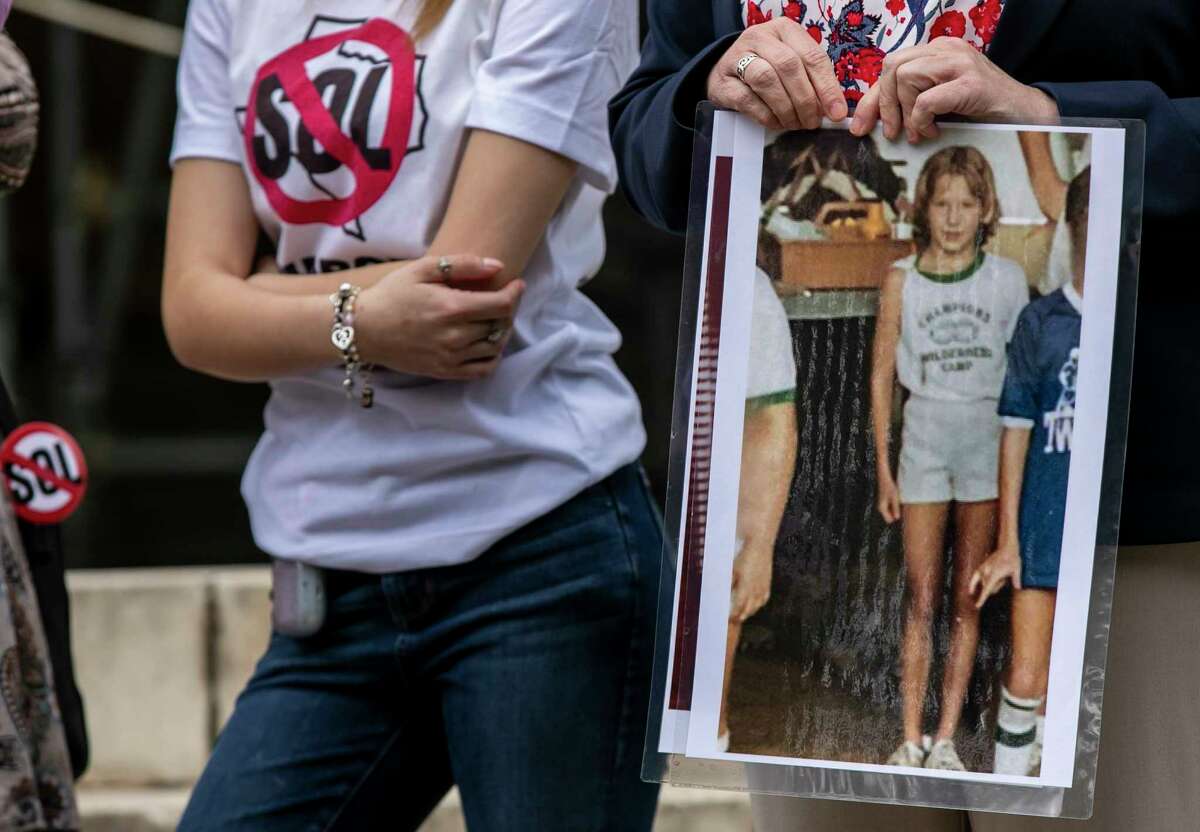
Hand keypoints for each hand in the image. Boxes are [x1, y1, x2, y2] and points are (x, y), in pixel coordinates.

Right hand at [355, 255, 522, 380]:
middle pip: (501, 325)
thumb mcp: (422, 269)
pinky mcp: (445, 372)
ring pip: (495, 347)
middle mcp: (455, 336)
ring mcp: (450, 357)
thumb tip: (498, 266)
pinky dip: (493, 357)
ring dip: (502, 332)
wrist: (363, 329)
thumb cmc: (392, 295)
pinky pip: (483, 370)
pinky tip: (487, 343)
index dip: (515, 293)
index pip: (502, 305)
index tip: (517, 284)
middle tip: (501, 298)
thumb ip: (462, 265)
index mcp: (451, 308)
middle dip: (508, 309)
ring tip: (493, 318)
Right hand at [707, 19, 847, 129]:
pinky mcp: (724, 81)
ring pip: (767, 80)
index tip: (836, 113)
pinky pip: (748, 100)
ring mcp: (738, 57)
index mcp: (784, 29)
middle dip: (806, 100)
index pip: (812, 56)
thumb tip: (834, 109)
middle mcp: (760, 37)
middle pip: (789, 66)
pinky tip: (776, 123)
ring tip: (796, 124)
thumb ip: (813, 80)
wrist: (726, 74)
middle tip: (813, 122)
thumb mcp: (792, 64)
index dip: (827, 87)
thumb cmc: (767, 69)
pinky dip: (767, 116)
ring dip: (786, 108)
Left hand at [730, 543, 772, 622]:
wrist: (759, 546)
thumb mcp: (732, 570)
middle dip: (741, 616)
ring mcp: (763, 587)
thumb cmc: (744, 557)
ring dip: (750, 612)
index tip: (728, 618)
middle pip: (749, 609)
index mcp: (746, 587)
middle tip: (734, 620)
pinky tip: (755, 606)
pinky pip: (764, 599)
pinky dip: (758, 604)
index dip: (734, 614)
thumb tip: (723, 594)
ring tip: (743, 615)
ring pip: (757, 605)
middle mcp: (756, 589)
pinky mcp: (767, 583)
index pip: (739, 606)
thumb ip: (729, 584)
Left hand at [850, 38, 1058, 142]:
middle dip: (884, 103)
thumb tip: (874, 119)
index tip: (861, 126)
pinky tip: (933, 131)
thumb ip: (910, 101)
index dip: (872, 99)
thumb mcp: (938, 101)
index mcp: (936, 51)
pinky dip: (921, 120)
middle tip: (892, 132)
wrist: (1024, 112)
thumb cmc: (979, 109)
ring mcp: (959, 62)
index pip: (891, 68)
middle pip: (892, 66)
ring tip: (919, 132)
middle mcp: (946, 49)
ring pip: (906, 77)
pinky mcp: (970, 82)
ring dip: (905, 112)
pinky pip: (927, 99)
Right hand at [877, 474, 900, 523]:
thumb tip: (897, 518)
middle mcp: (881, 508)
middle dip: (896, 514)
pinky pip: (890, 508)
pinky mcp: (885, 502)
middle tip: (901, 507)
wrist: (884, 479)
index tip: (901, 513)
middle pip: (890, 517)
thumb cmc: (889, 487)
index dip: (896, 518)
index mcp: (882, 508)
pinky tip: (898, 500)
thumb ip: (895, 508)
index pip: (889, 520)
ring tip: (900, 503)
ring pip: (890, 513)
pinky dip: (895, 506)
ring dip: (896, 510)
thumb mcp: (894, 498)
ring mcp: (882, 505)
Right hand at [969, 543, 1022, 606]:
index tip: (977, 606)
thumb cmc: (1013, 558)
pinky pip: (975, 577)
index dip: (982, 599)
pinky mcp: (982, 566)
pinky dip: (973, 584)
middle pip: (987, 587)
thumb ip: (1016, 580)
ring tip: (1001, 577)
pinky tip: (970, 591)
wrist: (1007, 547)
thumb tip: (1018, 588)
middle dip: (995, 587)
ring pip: (983, 583)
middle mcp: (987, 571)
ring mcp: (983, 568)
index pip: (986, 590)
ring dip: (990, 584)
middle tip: (1005, 580)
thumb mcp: (1017, 569)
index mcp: (995, 574)